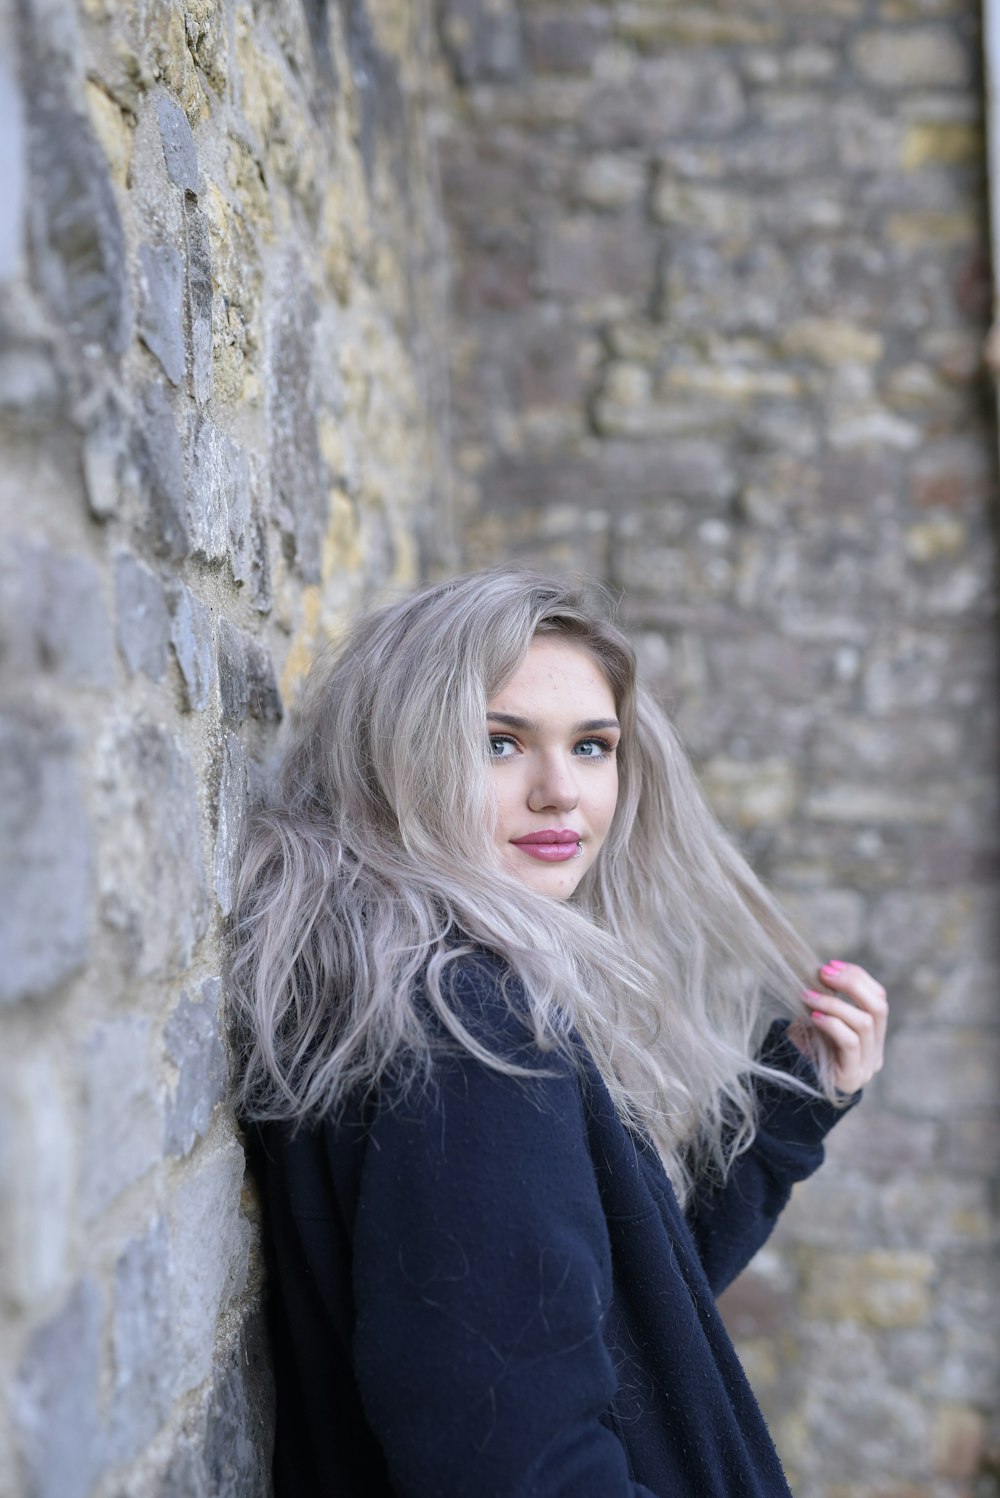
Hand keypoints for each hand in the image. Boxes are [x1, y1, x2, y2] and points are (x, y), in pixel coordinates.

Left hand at [800, 960, 887, 1094]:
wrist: (791, 1087)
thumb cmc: (805, 1050)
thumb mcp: (818, 1019)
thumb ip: (827, 1000)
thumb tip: (824, 970)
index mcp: (873, 1035)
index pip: (879, 998)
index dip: (858, 977)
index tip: (831, 965)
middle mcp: (875, 1050)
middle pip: (879, 1007)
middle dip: (852, 984)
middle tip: (823, 973)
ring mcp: (867, 1065)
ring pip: (865, 1023)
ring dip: (835, 1003)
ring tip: (808, 996)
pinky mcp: (852, 1077)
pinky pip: (850, 1042)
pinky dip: (832, 1024)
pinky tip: (814, 1016)